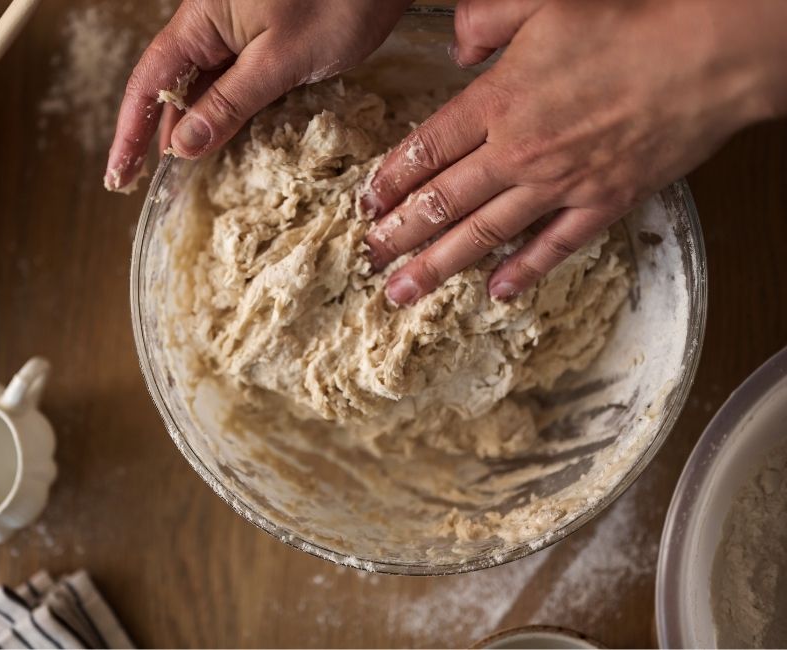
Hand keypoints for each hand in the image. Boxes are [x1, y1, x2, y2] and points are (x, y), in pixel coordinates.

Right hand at [104, 0, 411, 191]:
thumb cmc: (339, 0)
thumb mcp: (282, 60)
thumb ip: (231, 102)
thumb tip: (183, 145)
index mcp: (202, 20)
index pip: (150, 82)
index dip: (131, 132)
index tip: (119, 177)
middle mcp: (213, 23)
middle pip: (175, 86)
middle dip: (164, 136)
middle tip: (160, 190)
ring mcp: (241, 29)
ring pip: (207, 87)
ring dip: (200, 129)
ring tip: (193, 177)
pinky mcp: (269, 36)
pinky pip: (237, 80)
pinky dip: (231, 113)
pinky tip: (233, 144)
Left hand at [363, 0, 786, 304]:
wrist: (711, 51)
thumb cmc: (632, 19)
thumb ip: (485, 19)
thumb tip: (455, 46)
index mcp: (497, 102)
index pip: (425, 150)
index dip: (390, 180)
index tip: (367, 205)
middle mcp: (519, 152)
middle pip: (442, 202)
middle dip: (398, 235)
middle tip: (369, 259)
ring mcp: (560, 184)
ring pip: (484, 234)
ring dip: (439, 266)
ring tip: (403, 292)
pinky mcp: (603, 202)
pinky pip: (554, 247)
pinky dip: (523, 271)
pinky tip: (497, 292)